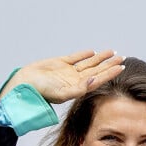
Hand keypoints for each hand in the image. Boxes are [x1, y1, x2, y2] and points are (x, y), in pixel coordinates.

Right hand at [0, 49, 124, 103]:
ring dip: (100, 58)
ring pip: (88, 64)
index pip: (98, 80)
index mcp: (77, 88)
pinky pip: (75, 58)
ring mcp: (68, 72)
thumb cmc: (41, 92)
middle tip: (122, 58)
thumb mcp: (62, 93)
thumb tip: (94, 79)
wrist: (24, 84)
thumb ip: (79, 88)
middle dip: (109, 65)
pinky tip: (92, 52)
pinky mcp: (60, 64)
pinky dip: (84, 55)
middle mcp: (74, 80)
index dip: (110, 73)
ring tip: (112, 52)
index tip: (121, 67)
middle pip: (96, 71)